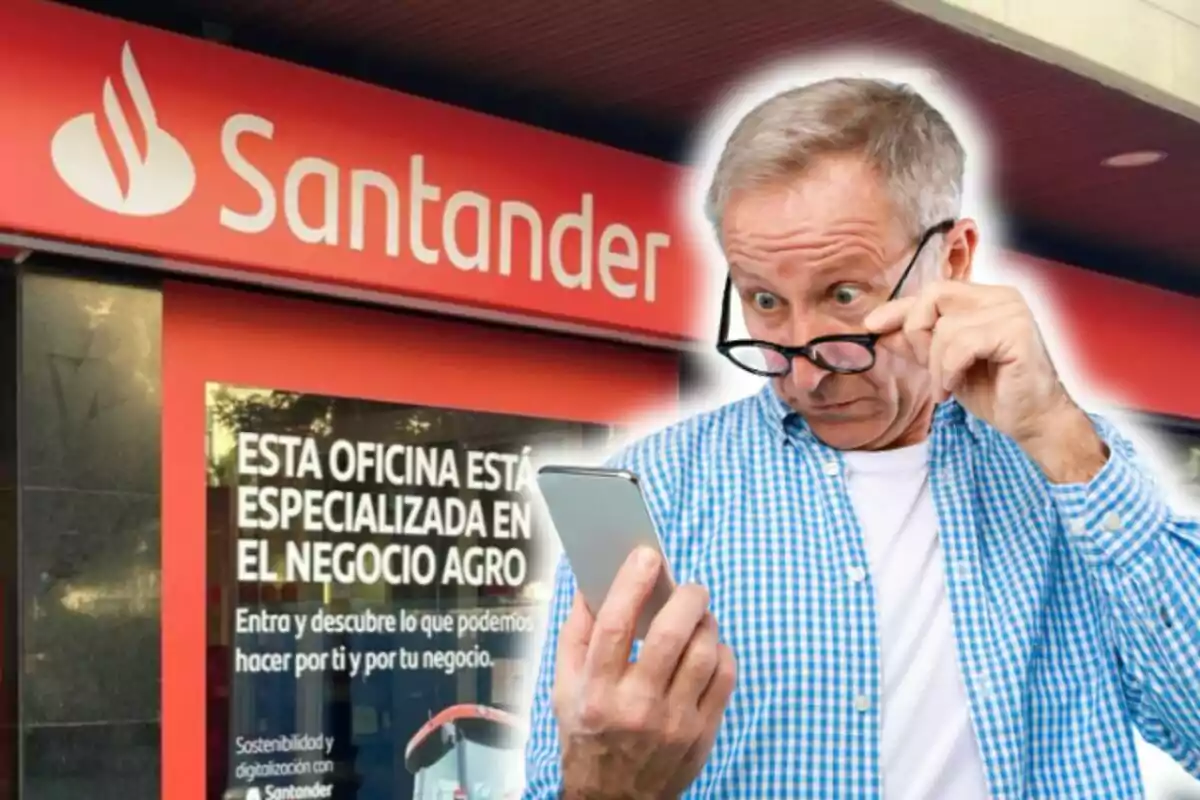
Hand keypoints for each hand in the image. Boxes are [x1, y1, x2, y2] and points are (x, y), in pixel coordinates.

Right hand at [552, 547, 736, 799]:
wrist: (614, 799)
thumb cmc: (588, 733)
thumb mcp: (564, 687)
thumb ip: (577, 633)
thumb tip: (589, 582)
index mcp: (595, 691)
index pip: (614, 627)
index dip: (632, 583)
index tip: (647, 555)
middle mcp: (635, 707)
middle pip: (669, 636)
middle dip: (685, 598)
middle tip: (688, 586)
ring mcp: (673, 722)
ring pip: (703, 654)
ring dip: (706, 622)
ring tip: (698, 614)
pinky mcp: (703, 733)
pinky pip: (725, 678)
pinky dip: (721, 651)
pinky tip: (709, 646)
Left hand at [864, 280, 1107, 480]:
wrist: (1033, 421)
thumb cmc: (994, 391)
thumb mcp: (943, 363)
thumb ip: (917, 342)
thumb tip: (877, 328)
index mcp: (985, 298)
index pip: (932, 292)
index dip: (898, 308)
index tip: (870, 326)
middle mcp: (1001, 297)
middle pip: (934, 296)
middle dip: (917, 334)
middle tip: (926, 368)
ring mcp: (1012, 311)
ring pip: (945, 327)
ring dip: (935, 365)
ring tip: (945, 388)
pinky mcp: (1016, 333)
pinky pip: (961, 344)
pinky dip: (949, 370)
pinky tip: (954, 388)